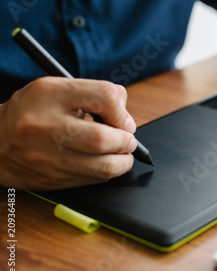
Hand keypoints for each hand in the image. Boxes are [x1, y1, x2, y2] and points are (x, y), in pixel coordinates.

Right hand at [0, 77, 136, 190]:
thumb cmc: (33, 112)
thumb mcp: (58, 90)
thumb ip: (95, 95)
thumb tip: (126, 120)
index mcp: (50, 95)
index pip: (104, 96)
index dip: (122, 111)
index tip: (123, 119)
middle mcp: (45, 126)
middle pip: (102, 138)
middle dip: (125, 141)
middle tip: (128, 140)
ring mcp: (46, 157)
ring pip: (102, 167)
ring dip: (122, 162)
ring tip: (122, 153)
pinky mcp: (51, 179)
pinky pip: (92, 180)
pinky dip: (105, 172)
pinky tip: (102, 163)